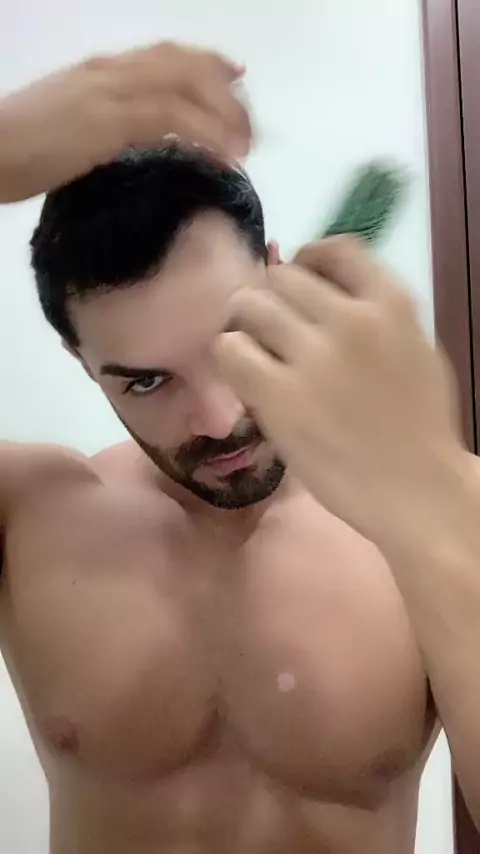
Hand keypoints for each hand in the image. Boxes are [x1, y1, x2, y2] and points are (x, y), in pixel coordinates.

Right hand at [0, 42, 250, 202]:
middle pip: (187, 67)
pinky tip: (223, 158)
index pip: (167, 54)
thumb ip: (106, 123)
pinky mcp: (110, 120)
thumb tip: (137, 138)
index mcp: (103, 69)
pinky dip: (206, 136)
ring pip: (187, 88)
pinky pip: (173, 119)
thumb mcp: (70, 126)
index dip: (208, 62)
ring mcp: (112, 92)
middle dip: (227, 95)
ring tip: (244, 151)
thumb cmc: (20, 147)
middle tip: (250, 130)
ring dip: (224, 118)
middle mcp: (113, 71)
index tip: (237, 76)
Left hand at [216, 236, 464, 543]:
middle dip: (271, 298)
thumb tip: (323, 295)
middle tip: (269, 328)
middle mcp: (350, 319)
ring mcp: (313, 357)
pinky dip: (231, 358)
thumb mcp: (416, 349)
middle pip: (282, 277)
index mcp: (392, 304)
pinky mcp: (278, 396)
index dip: (307, 259)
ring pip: (249, 306)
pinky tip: (246, 378)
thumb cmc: (420, 426)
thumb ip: (375, 316)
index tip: (297, 278)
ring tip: (254, 352)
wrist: (417, 492)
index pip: (335, 249)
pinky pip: (230, 350)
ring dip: (245, 325)